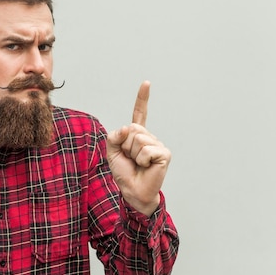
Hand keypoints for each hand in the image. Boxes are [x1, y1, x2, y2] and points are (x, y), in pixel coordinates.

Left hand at [106, 81, 170, 215]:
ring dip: (132, 154)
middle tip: (130, 159)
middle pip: (132, 129)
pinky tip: (146, 167)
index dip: (143, 98)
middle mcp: (149, 137)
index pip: (140, 113)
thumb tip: (127, 128)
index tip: (146, 83)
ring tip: (137, 164)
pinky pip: (146, 150)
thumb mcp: (111, 152)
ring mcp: (158, 145)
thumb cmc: (124, 172)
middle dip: (125, 145)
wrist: (132, 190)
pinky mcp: (164, 154)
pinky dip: (142, 160)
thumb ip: (114, 136)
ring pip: (138, 139)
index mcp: (137, 135)